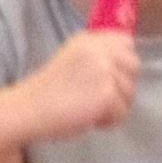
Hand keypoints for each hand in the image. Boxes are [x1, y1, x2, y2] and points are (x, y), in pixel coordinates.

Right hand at [17, 30, 138, 139]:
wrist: (27, 109)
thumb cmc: (47, 93)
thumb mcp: (72, 62)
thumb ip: (96, 58)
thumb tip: (124, 65)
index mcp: (88, 40)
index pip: (124, 41)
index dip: (122, 61)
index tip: (110, 77)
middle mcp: (98, 50)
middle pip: (133, 65)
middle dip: (123, 85)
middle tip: (101, 99)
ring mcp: (104, 70)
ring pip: (130, 92)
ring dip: (115, 106)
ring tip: (91, 110)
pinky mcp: (106, 93)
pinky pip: (122, 112)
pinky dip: (109, 121)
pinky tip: (90, 119)